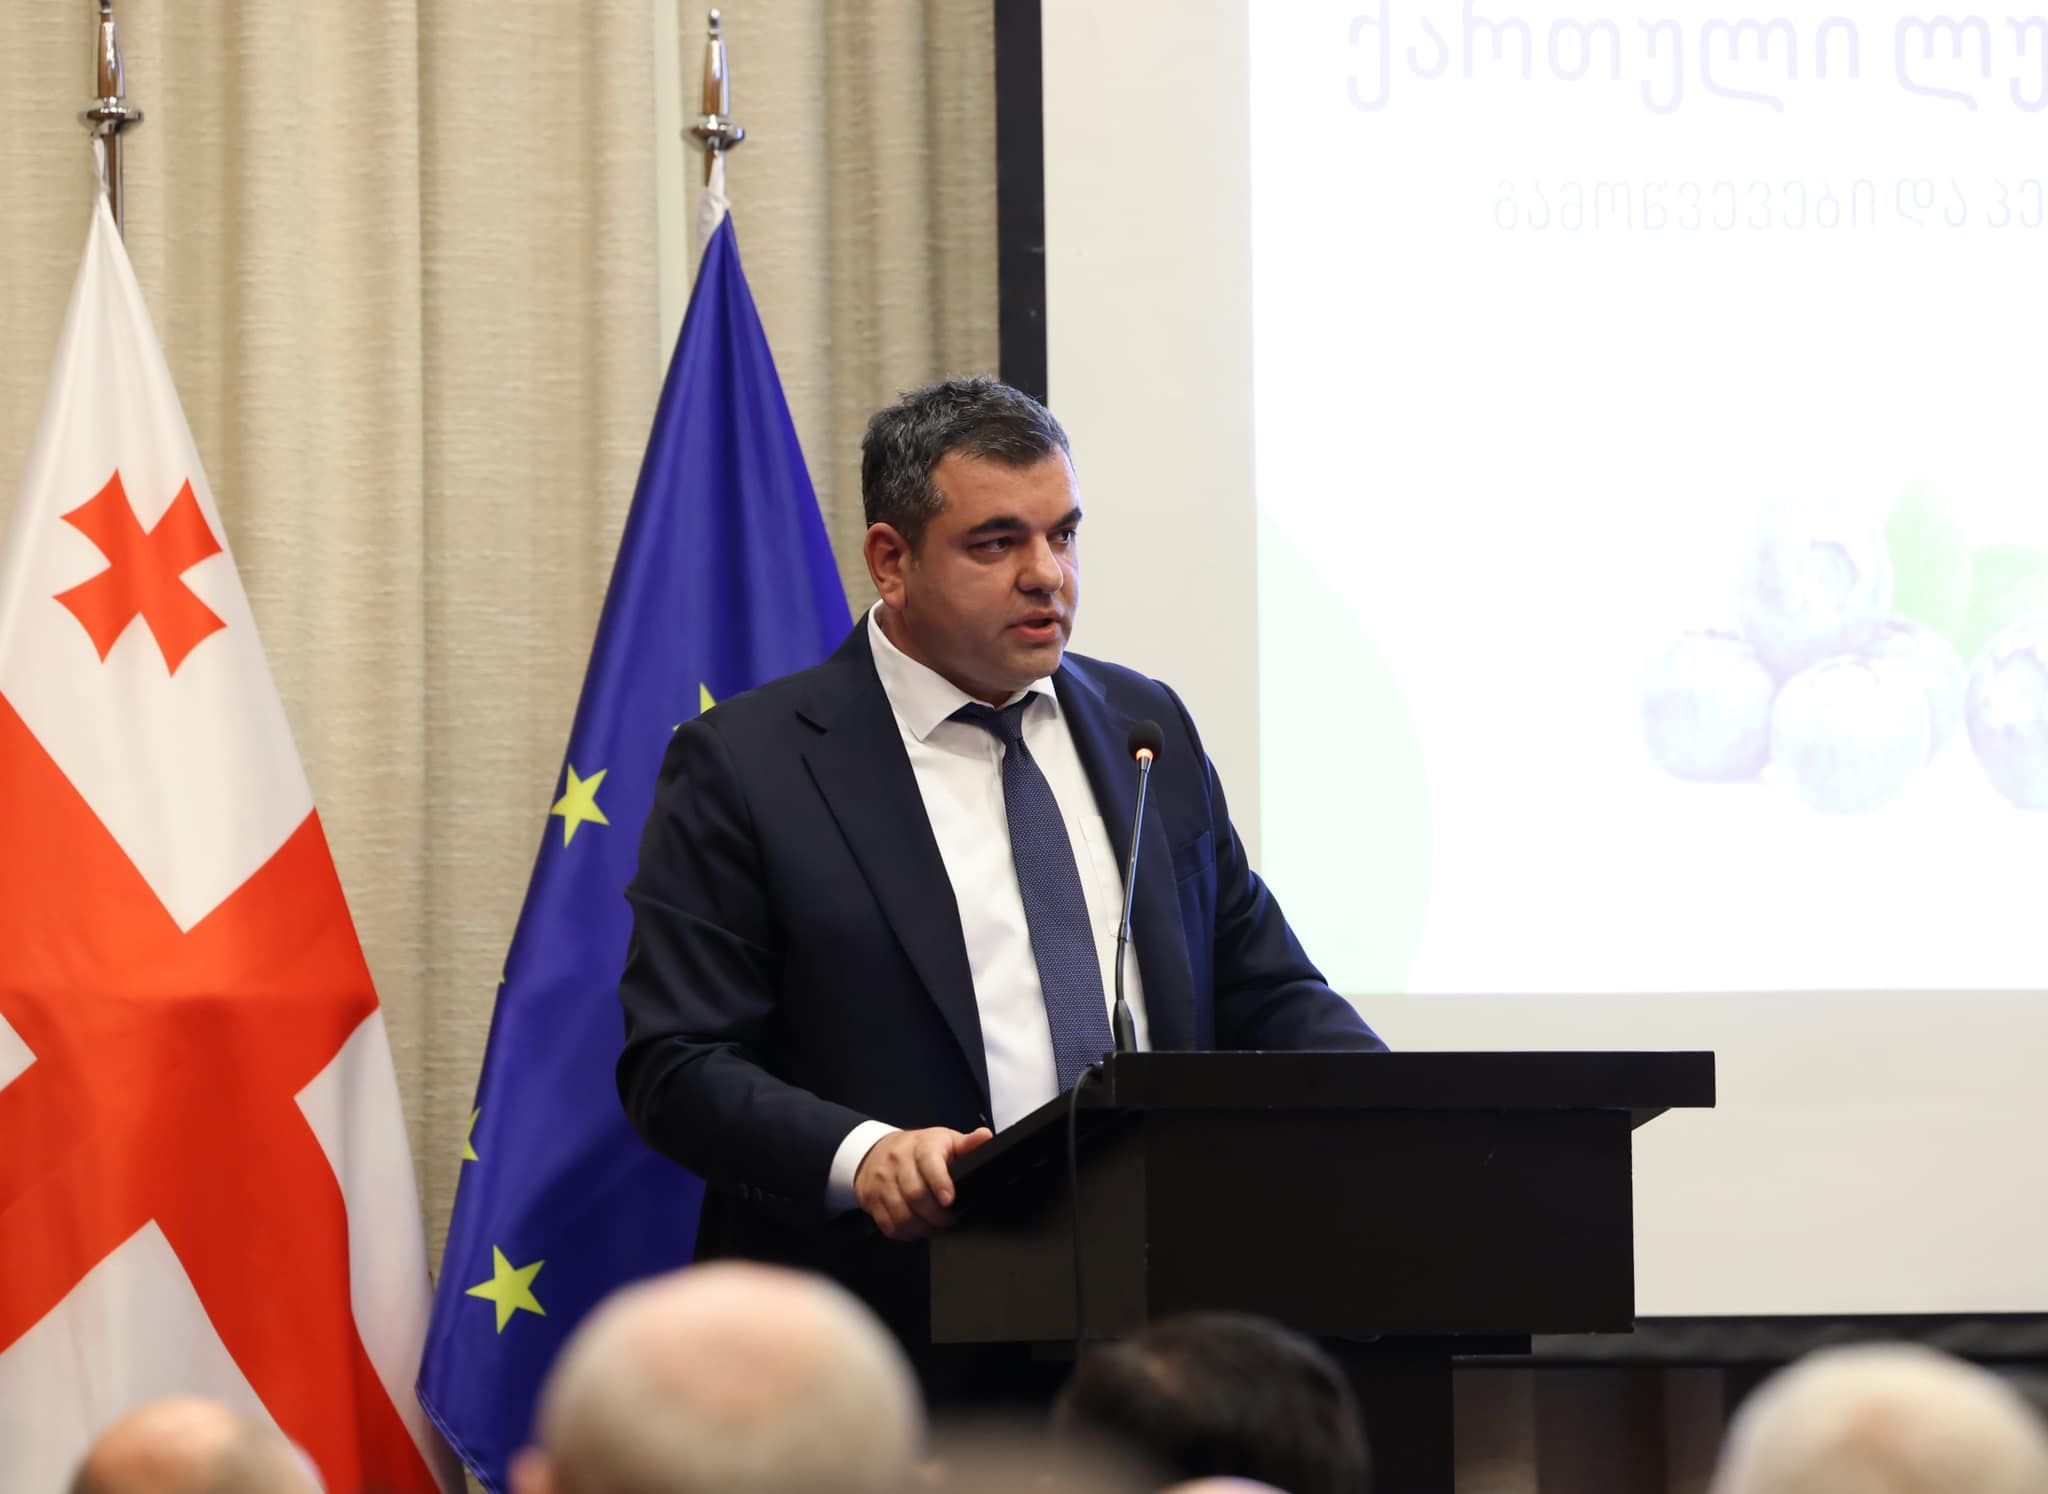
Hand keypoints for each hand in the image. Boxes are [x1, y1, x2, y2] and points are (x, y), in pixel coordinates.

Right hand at [853, 1125, 993, 1240]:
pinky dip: (905, 1233)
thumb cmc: (918, 1149)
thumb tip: (985, 1136)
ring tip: (933, 1226)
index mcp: (922, 1145)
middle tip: (948, 1220)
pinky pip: (888, 1224)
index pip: (929, 1163)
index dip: (940, 1183)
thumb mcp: (944, 1140)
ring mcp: (882, 1180)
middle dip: (936, 1215)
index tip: (949, 1200)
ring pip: (902, 1213)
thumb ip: (967, 1144)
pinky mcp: (871, 1199)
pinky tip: (915, 1228)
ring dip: (922, 1227)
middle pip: (916, 1194)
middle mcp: (898, 1161)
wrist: (876, 1151)